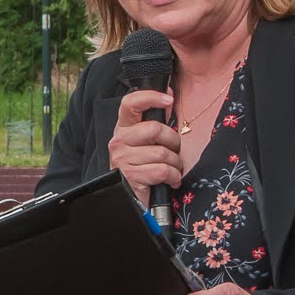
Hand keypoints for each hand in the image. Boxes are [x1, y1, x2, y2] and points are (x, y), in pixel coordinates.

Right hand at [108, 88, 182, 207]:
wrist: (129, 198)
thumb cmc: (142, 167)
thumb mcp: (145, 142)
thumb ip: (155, 121)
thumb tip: (168, 97)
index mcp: (123, 129)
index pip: (130, 103)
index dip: (150, 97)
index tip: (168, 99)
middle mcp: (119, 141)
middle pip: (154, 129)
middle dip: (173, 141)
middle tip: (173, 151)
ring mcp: (123, 159)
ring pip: (162, 153)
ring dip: (175, 163)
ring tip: (171, 169)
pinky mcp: (131, 177)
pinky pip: (163, 170)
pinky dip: (174, 177)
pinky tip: (171, 180)